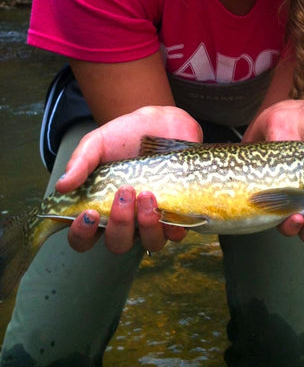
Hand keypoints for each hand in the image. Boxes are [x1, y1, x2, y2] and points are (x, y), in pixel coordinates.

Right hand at [57, 106, 202, 253]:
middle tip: (124, 193)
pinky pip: (177, 234)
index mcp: (101, 209)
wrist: (162, 122)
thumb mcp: (97, 143)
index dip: (82, 234)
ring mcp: (153, 220)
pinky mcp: (178, 214)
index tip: (89, 213)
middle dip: (119, 223)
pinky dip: (172, 227)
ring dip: (147, 225)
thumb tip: (62, 185)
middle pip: (118, 244)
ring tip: (147, 194)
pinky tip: (167, 207)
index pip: (84, 238)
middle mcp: (127, 221)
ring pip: (150, 243)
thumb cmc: (125, 136)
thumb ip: (80, 162)